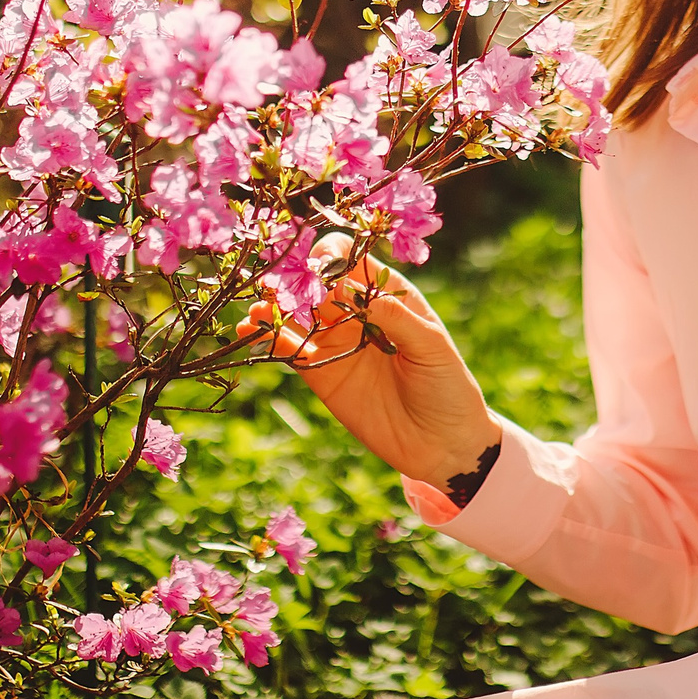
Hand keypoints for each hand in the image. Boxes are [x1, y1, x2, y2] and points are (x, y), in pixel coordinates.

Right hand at [236, 237, 499, 493]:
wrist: (442, 444)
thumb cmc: (447, 386)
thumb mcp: (432, 347)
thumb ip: (395, 318)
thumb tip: (354, 292)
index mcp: (389, 295)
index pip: (354, 261)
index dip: (333, 254)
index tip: (320, 265)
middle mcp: (357, 313)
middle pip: (318, 282)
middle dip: (296, 277)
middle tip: (280, 284)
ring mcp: (336, 342)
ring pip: (296, 313)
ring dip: (274, 303)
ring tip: (259, 304)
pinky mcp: (320, 373)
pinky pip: (287, 349)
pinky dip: (266, 337)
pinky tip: (250, 329)